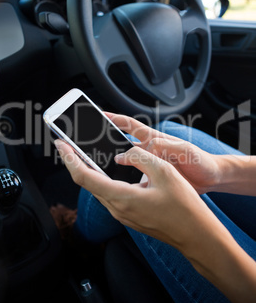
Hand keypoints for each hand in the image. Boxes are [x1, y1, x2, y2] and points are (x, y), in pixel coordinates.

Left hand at [54, 139, 216, 251]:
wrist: (195, 234)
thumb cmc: (184, 207)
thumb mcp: (164, 172)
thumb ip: (139, 158)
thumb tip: (123, 154)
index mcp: (122, 197)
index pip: (84, 176)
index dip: (69, 158)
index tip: (60, 144)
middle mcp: (117, 209)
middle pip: (87, 183)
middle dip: (75, 162)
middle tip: (70, 145)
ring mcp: (122, 215)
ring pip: (97, 189)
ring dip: (87, 171)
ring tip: (83, 155)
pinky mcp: (129, 216)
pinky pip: (108, 195)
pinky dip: (101, 180)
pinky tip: (105, 171)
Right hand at [105, 113, 220, 193]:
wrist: (212, 179)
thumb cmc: (201, 161)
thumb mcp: (184, 150)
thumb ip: (164, 147)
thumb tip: (140, 151)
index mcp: (155, 139)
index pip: (130, 125)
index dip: (114, 118)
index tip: (99, 114)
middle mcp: (149, 151)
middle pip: (123, 143)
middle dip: (106, 141)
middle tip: (90, 143)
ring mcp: (151, 165)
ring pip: (127, 162)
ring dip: (114, 164)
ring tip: (99, 168)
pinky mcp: (153, 178)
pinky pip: (135, 178)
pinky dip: (126, 182)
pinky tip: (120, 188)